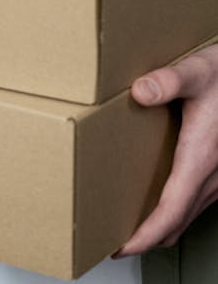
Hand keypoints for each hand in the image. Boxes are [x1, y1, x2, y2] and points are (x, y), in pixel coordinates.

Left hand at [112, 43, 217, 257]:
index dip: (145, 235)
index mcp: (201, 157)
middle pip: (176, 221)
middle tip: (110, 237)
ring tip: (124, 219)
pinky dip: (171, 211)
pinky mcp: (217, 171)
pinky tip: (150, 198)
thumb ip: (169, 80)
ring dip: (159, 224)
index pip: (172, 211)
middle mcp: (213, 175)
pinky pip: (193, 201)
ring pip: (186, 214)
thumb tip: (140, 91)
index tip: (121, 248)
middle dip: (145, 236)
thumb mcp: (197, 71)